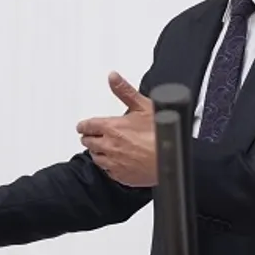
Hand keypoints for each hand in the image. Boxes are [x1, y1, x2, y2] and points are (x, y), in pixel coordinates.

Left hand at [77, 71, 157, 186]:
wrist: (171, 160)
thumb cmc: (161, 135)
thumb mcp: (144, 106)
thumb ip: (125, 91)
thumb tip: (113, 78)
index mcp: (111, 127)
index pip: (87, 126)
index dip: (83, 125)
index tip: (82, 126)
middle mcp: (108, 146)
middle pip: (88, 142)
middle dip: (90, 137)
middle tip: (94, 136)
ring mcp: (113, 163)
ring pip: (96, 157)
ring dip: (98, 152)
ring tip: (105, 148)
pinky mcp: (120, 176)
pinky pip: (107, 171)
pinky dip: (109, 166)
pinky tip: (116, 162)